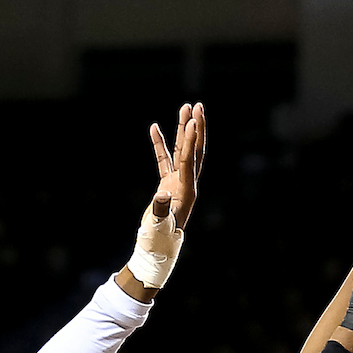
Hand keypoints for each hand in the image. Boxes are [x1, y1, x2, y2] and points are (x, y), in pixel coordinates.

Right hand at [149, 102, 206, 228]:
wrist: (158, 246)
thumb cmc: (160, 238)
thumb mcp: (160, 224)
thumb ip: (160, 208)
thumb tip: (161, 194)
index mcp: (187, 190)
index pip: (189, 159)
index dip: (190, 140)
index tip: (192, 121)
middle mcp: (187, 182)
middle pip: (193, 150)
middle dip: (195, 128)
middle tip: (197, 106)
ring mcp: (178, 182)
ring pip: (182, 150)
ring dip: (183, 130)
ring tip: (184, 108)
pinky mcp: (167, 183)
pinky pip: (165, 159)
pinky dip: (160, 144)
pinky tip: (155, 127)